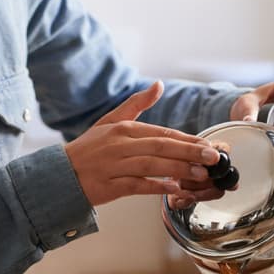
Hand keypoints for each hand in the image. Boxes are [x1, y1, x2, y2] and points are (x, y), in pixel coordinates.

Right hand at [65, 81, 220, 206]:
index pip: (163, 132)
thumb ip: (136, 104)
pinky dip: (155, 185)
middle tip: (213, 157)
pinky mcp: (108, 186)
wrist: (60, 175)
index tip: (209, 144)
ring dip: (178, 168)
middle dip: (190, 151)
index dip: (188, 139)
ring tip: (201, 173)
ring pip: (151, 164)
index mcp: (124, 129)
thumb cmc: (89, 149)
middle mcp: (120, 144)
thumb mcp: (110, 121)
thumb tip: (158, 85)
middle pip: (161, 145)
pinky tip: (173, 188)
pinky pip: (136, 185)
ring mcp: (114, 165)